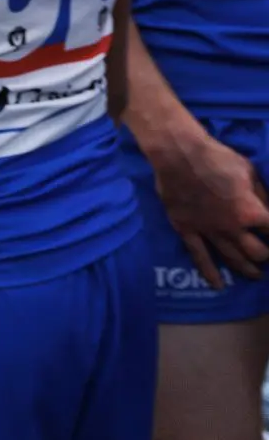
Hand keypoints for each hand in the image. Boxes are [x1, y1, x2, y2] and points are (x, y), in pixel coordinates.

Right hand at [141, 119, 268, 286]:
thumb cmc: (218, 158)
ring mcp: (208, 231)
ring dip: (246, 269)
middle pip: (256, 252)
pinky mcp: (187, 230)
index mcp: (251, 212)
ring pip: (232, 258)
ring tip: (255, 276)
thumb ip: (262, 196)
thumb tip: (268, 210)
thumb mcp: (250, 172)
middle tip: (267, 255)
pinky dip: (209, 272)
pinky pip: (199, 255)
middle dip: (266, 256)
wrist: (179, 154)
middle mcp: (232, 228)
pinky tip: (218, 285)